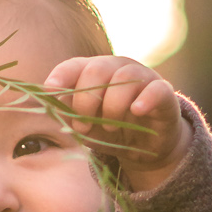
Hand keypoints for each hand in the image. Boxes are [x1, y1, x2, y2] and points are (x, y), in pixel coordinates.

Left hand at [43, 56, 187, 190]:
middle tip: (83, 126)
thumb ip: (67, 114)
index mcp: (96, 72)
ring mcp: (143, 77)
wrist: (146, 147)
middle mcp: (118, 68)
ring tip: (110, 128)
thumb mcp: (85, 125)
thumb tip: (46, 106)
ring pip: (124, 79)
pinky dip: (145, 99)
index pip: (75, 65)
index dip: (61, 76)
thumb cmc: (112, 130)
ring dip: (112, 107)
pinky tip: (136, 111)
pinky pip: (156, 89)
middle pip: (97, 70)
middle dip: (85, 100)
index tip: (50, 91)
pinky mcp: (164, 93)